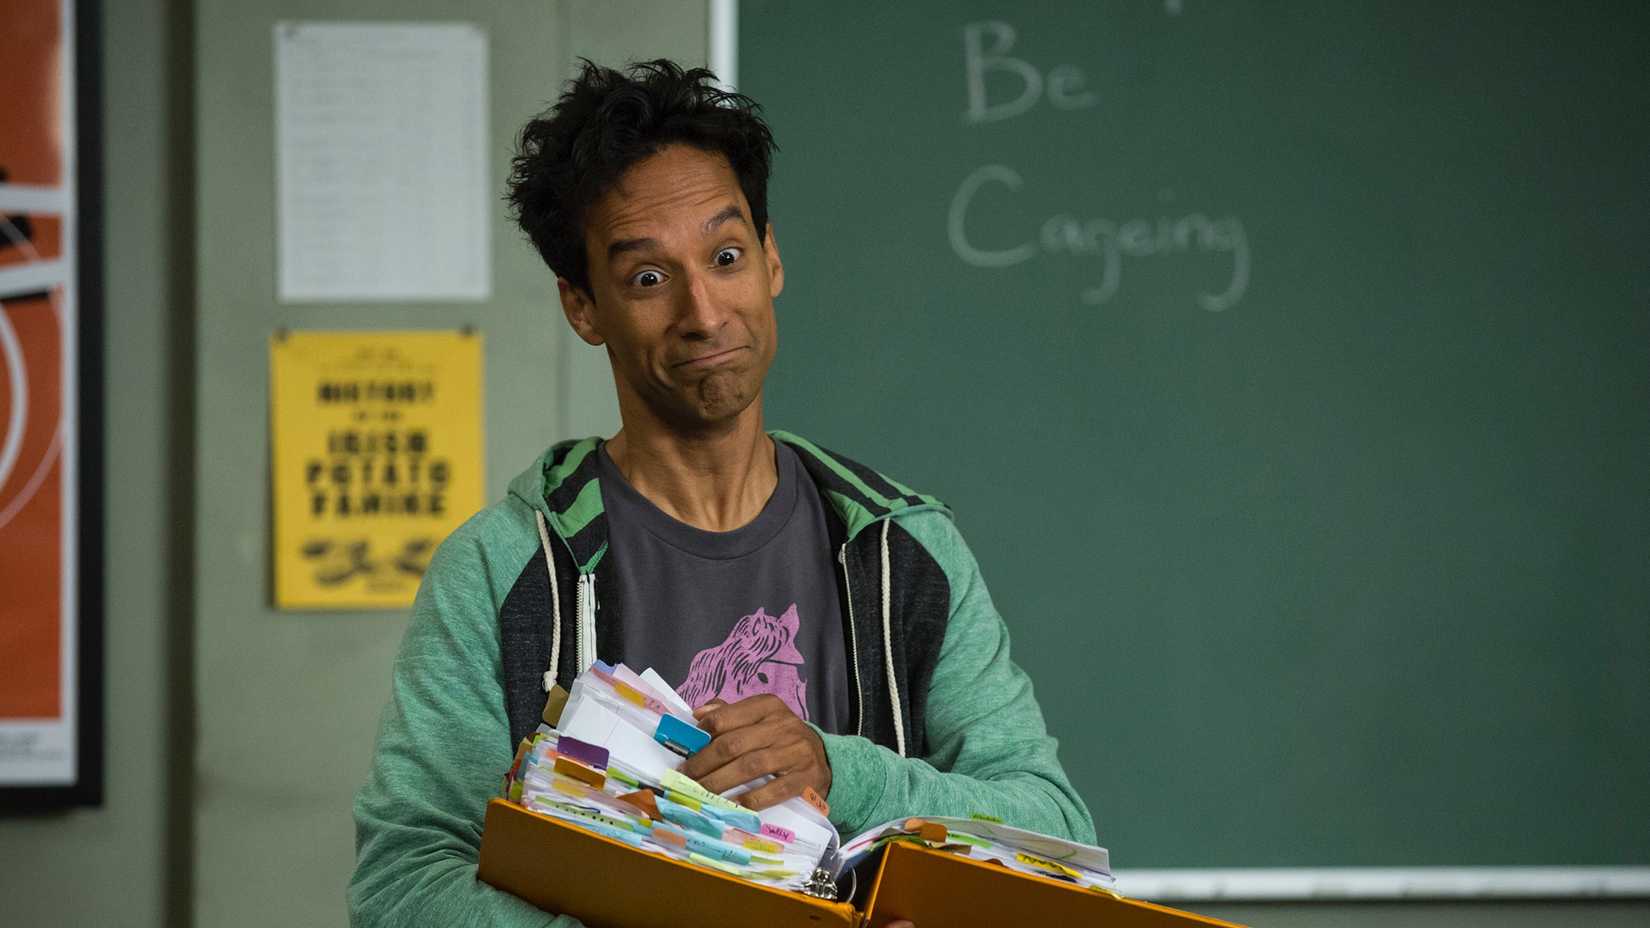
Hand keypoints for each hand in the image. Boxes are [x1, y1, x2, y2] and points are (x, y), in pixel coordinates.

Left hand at [678, 694, 830, 810]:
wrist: (826, 761)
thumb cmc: (782, 740)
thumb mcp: (761, 719)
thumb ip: (730, 714)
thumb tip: (697, 714)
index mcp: (768, 707)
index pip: (727, 716)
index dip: (702, 733)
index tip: (685, 748)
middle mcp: (783, 725)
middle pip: (734, 743)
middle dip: (705, 762)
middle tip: (686, 776)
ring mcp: (796, 752)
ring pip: (750, 766)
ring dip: (720, 781)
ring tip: (701, 791)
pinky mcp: (805, 778)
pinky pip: (773, 790)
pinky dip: (749, 799)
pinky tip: (731, 805)